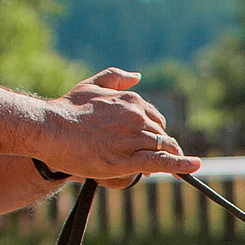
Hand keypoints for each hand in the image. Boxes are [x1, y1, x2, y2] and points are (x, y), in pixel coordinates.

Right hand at [39, 69, 201, 186]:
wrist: (50, 128)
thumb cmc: (67, 109)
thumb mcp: (92, 85)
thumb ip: (116, 77)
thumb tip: (137, 76)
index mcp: (132, 100)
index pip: (155, 119)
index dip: (152, 133)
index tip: (146, 142)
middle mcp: (138, 117)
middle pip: (160, 136)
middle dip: (157, 147)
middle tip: (146, 159)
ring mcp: (135, 137)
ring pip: (162, 149)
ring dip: (165, 158)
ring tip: (156, 168)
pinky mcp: (130, 158)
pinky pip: (162, 161)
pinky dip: (182, 165)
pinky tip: (194, 167)